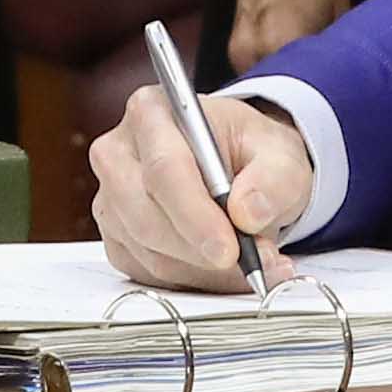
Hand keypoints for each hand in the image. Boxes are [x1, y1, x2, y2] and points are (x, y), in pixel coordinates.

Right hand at [94, 81, 311, 288]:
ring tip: (251, 264)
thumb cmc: (251, 154)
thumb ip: (273, 180)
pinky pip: (148, 272)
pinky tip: (223, 270)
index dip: (195, 214)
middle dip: (198, 249)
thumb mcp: (281, 155)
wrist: (240, 170)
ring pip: (148, 250)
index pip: (164, 168)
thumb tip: (248, 212)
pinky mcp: (116, 238)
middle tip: (247, 263)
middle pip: (145, 214)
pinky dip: (192, 279)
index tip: (229, 248)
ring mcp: (111, 199)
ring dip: (203, 269)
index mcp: (153, 112)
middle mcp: (119, 153)